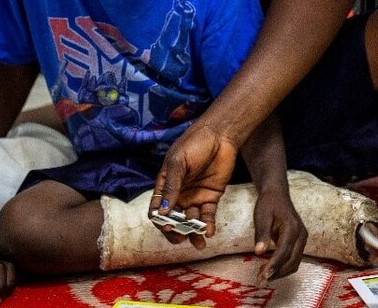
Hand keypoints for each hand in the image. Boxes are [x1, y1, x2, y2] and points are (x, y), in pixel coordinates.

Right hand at [151, 124, 239, 242]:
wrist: (220, 135)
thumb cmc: (194, 144)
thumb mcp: (178, 163)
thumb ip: (172, 186)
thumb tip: (162, 212)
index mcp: (165, 186)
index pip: (157, 209)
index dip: (160, 221)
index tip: (168, 227)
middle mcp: (178, 195)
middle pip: (174, 220)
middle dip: (176, 232)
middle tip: (182, 239)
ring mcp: (195, 197)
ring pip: (191, 221)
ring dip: (193, 234)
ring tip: (199, 243)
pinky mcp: (211, 197)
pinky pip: (207, 216)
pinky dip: (208, 225)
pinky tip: (209, 232)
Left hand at [252, 187, 306, 283]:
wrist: (277, 194)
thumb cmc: (268, 204)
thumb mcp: (262, 215)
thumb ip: (262, 233)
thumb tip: (259, 252)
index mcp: (292, 227)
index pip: (284, 251)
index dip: (274, 265)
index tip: (263, 275)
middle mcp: (301, 235)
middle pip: (292, 260)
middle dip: (277, 272)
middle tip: (260, 279)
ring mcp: (302, 239)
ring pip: (294, 262)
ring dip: (280, 272)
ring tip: (263, 276)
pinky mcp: (299, 242)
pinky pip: (294, 259)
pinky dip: (283, 267)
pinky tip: (270, 269)